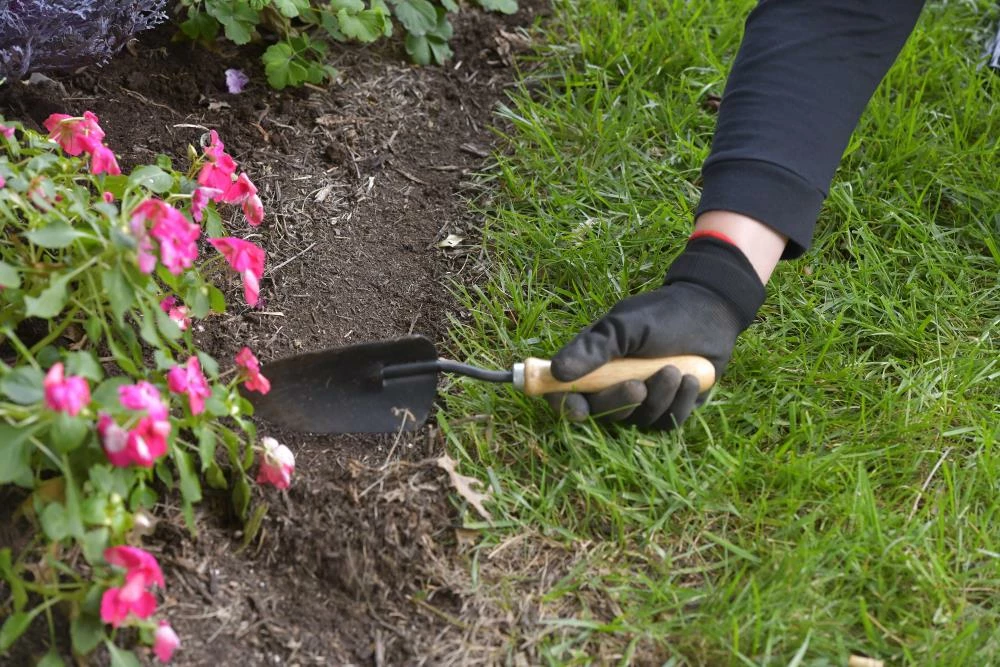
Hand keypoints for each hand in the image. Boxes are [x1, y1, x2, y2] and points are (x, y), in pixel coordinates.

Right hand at [545, 237, 765, 430]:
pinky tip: (690, 379)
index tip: (578, 408)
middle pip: (601, 414)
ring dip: (658, 397)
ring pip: (639, 420)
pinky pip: (668, 422)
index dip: (567, 405)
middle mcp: (613, 388)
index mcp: (592, 366)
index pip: (566, 394)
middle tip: (638, 386)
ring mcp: (642, 403)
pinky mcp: (670, 410)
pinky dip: (680, 402)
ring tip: (674, 369)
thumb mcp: (624, 325)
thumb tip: (557, 371)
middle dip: (619, 402)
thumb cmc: (660, 315)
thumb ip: (592, 348)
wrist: (708, 313)